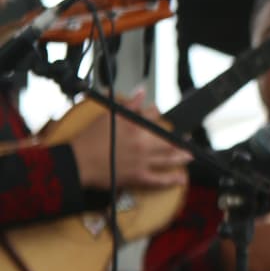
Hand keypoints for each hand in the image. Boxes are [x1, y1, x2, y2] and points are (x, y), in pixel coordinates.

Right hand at [69, 90, 191, 189]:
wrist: (78, 162)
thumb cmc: (89, 139)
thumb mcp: (109, 116)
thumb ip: (129, 104)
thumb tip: (141, 91)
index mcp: (136, 127)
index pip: (153, 117)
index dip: (156, 114)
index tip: (157, 114)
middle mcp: (142, 144)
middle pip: (166, 140)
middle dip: (178, 140)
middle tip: (187, 140)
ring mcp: (141, 161)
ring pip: (167, 158)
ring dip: (181, 156)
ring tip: (190, 155)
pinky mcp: (137, 177)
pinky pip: (157, 179)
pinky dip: (170, 180)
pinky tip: (181, 179)